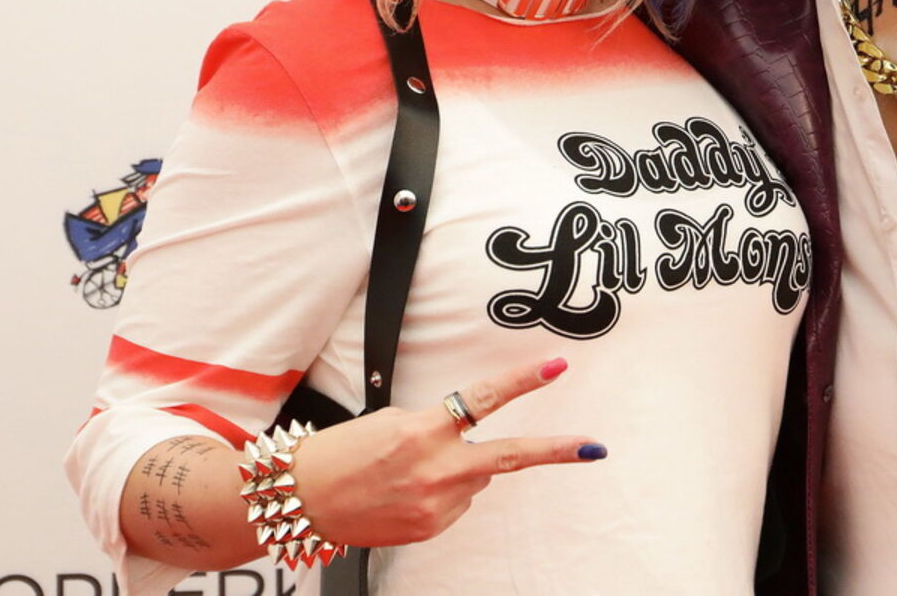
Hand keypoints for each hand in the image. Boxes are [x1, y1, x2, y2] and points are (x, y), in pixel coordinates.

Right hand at [290, 357, 602, 548]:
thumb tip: (474, 439)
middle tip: (595, 447)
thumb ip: (440, 426)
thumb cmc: (344, 451)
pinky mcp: (430, 528)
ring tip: (412, 470)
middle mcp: (435, 470)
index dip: (523, 381)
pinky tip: (408, 492)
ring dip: (461, 468)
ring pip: (477, 478)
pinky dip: (444, 493)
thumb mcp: (392, 421)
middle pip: (510, 456)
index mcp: (423, 431)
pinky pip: (457, 503)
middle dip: (557, 450)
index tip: (556, 367)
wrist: (302, 501)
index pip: (485, 399)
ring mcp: (435, 505)